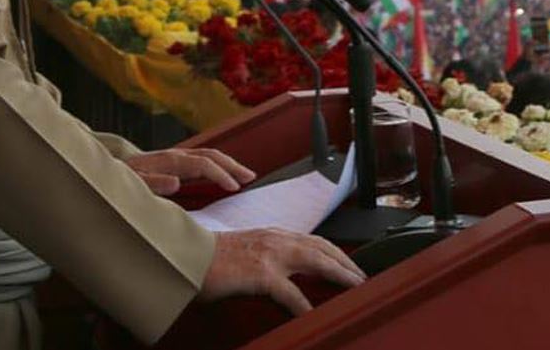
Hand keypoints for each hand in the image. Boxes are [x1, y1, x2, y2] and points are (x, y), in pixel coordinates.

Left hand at [125, 148, 255, 195]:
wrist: (106, 170)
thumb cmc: (120, 179)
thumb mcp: (132, 184)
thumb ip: (153, 183)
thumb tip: (176, 182)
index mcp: (169, 160)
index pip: (203, 163)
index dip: (220, 175)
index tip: (234, 188)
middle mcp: (176, 155)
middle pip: (211, 155)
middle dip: (233, 165)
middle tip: (251, 177)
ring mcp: (176, 157)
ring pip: (209, 155)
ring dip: (229, 164)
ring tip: (246, 176)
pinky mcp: (175, 163)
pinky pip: (202, 161)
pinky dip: (218, 166)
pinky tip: (224, 175)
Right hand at [200, 229, 364, 315]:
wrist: (186, 259)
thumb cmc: (210, 261)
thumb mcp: (247, 253)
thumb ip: (269, 260)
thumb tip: (287, 278)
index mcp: (273, 235)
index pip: (315, 241)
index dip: (336, 253)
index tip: (351, 265)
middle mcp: (276, 240)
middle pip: (323, 248)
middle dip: (347, 262)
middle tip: (363, 278)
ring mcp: (270, 256)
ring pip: (317, 261)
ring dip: (340, 274)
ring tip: (355, 287)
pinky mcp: (261, 274)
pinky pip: (291, 293)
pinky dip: (306, 305)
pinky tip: (315, 314)